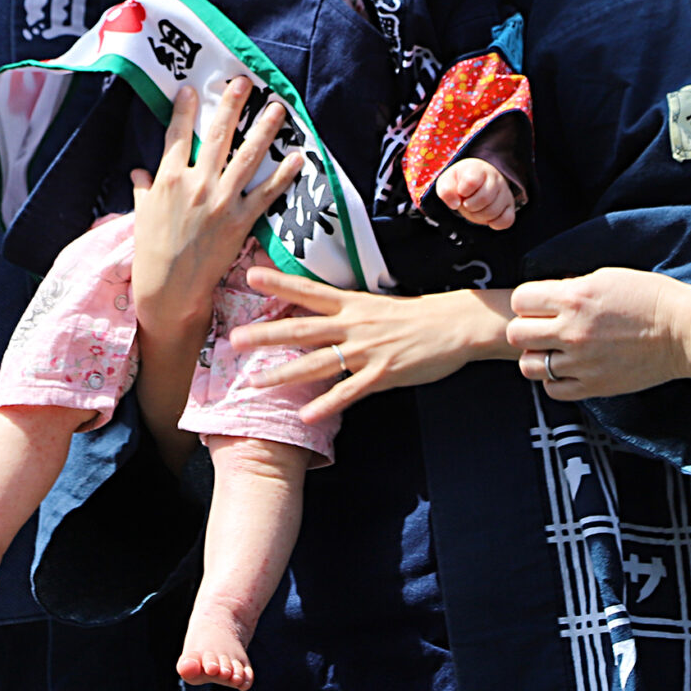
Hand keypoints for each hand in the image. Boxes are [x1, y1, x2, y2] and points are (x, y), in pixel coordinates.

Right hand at [130, 77, 301, 335]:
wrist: (168, 289)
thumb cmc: (151, 252)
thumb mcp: (142, 215)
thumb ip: (144, 190)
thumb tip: (138, 172)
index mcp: (169, 178)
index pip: (178, 134)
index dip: (185, 109)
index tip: (192, 89)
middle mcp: (197, 183)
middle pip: (218, 135)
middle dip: (232, 105)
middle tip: (244, 83)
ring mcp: (221, 201)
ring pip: (247, 156)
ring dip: (264, 130)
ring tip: (277, 109)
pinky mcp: (240, 221)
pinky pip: (266, 193)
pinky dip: (283, 175)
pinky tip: (297, 158)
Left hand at [231, 269, 513, 423]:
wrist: (455, 324)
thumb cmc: (415, 315)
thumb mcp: (376, 305)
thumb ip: (345, 313)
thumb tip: (313, 316)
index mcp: (352, 304)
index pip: (309, 292)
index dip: (280, 283)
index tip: (250, 275)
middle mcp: (354, 325)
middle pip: (302, 330)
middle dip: (267, 335)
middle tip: (235, 339)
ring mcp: (367, 351)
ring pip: (318, 363)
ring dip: (284, 374)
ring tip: (255, 383)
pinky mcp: (383, 374)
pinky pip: (350, 391)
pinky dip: (328, 403)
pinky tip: (306, 415)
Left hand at [432, 158, 520, 229]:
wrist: (475, 180)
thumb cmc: (460, 181)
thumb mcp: (447, 181)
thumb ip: (446, 190)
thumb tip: (455, 204)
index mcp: (478, 169)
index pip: (471, 182)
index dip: (462, 191)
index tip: (460, 191)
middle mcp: (495, 178)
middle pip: (484, 199)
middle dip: (470, 206)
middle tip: (466, 203)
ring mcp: (504, 192)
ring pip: (494, 211)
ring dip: (479, 216)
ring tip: (474, 209)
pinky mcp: (510, 206)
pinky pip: (507, 220)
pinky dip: (495, 224)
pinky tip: (487, 218)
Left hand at [507, 268, 690, 414]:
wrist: (684, 332)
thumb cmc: (650, 298)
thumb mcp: (607, 277)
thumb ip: (572, 287)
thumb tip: (548, 294)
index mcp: (575, 297)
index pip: (521, 300)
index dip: (528, 301)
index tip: (541, 304)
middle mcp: (573, 331)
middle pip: (517, 334)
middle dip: (526, 328)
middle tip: (543, 328)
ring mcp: (582, 362)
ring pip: (529, 366)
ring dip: (537, 356)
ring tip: (555, 350)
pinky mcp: (595, 386)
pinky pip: (552, 389)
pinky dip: (554, 380)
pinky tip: (568, 368)